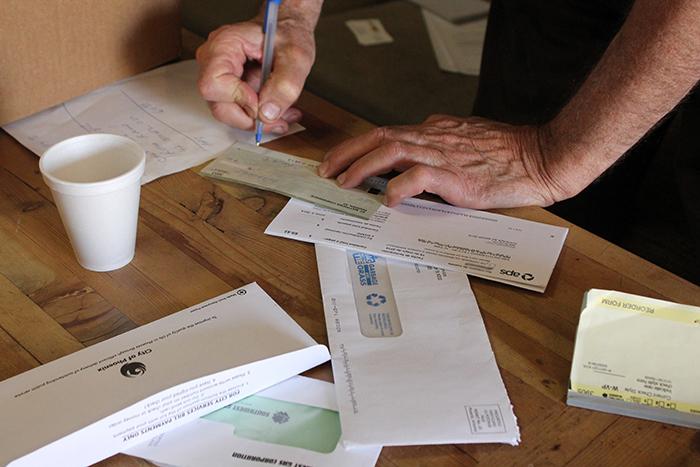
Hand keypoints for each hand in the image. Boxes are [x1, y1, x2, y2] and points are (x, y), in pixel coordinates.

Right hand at [196, 18, 315, 132]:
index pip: (213, 84)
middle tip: (279, 119)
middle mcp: (215, 61)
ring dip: (259, 120)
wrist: (287, 31)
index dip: (238, 99)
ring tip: (285, 114)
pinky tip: (278, 111)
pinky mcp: (229, 88)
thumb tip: (268, 114)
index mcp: (224, 45)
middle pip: (219, 105)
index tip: (262, 102)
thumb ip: (285, 85)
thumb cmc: (288, 34)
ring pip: (229, 113)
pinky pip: (238, 111)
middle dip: (251, 118)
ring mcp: (219, 76)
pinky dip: (260, 116)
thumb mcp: (296, 57)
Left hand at [318, 115, 574, 208]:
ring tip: (344, 182)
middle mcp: (433, 137)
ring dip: (361, 166)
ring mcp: (443, 154)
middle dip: (347, 152)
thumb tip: (418, 150)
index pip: (387, 133)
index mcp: (435, 131)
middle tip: (327, 169)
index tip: (340, 160)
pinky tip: (387, 199)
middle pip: (379, 136)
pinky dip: (397, 186)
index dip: (359, 146)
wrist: (540, 158)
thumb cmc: (509, 153)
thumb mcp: (467, 139)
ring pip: (390, 151)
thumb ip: (441, 142)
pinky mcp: (455, 175)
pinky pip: (417, 176)